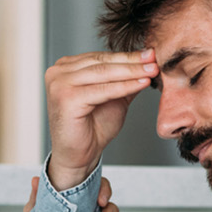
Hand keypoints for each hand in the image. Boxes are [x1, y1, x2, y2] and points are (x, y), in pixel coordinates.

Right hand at [45, 49, 158, 189]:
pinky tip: (141, 84)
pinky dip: (125, 87)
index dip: (127, 56)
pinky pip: (103, 90)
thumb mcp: (113, 97)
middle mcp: (58, 72)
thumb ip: (124, 79)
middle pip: (102, 63)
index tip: (150, 55)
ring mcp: (59, 84)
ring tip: (152, 71)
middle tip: (154, 59)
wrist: (79, 156)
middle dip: (132, 62)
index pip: (100, 57)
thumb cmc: (92, 129)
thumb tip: (147, 62)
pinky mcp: (66, 98)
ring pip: (104, 73)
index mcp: (65, 68)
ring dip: (131, 72)